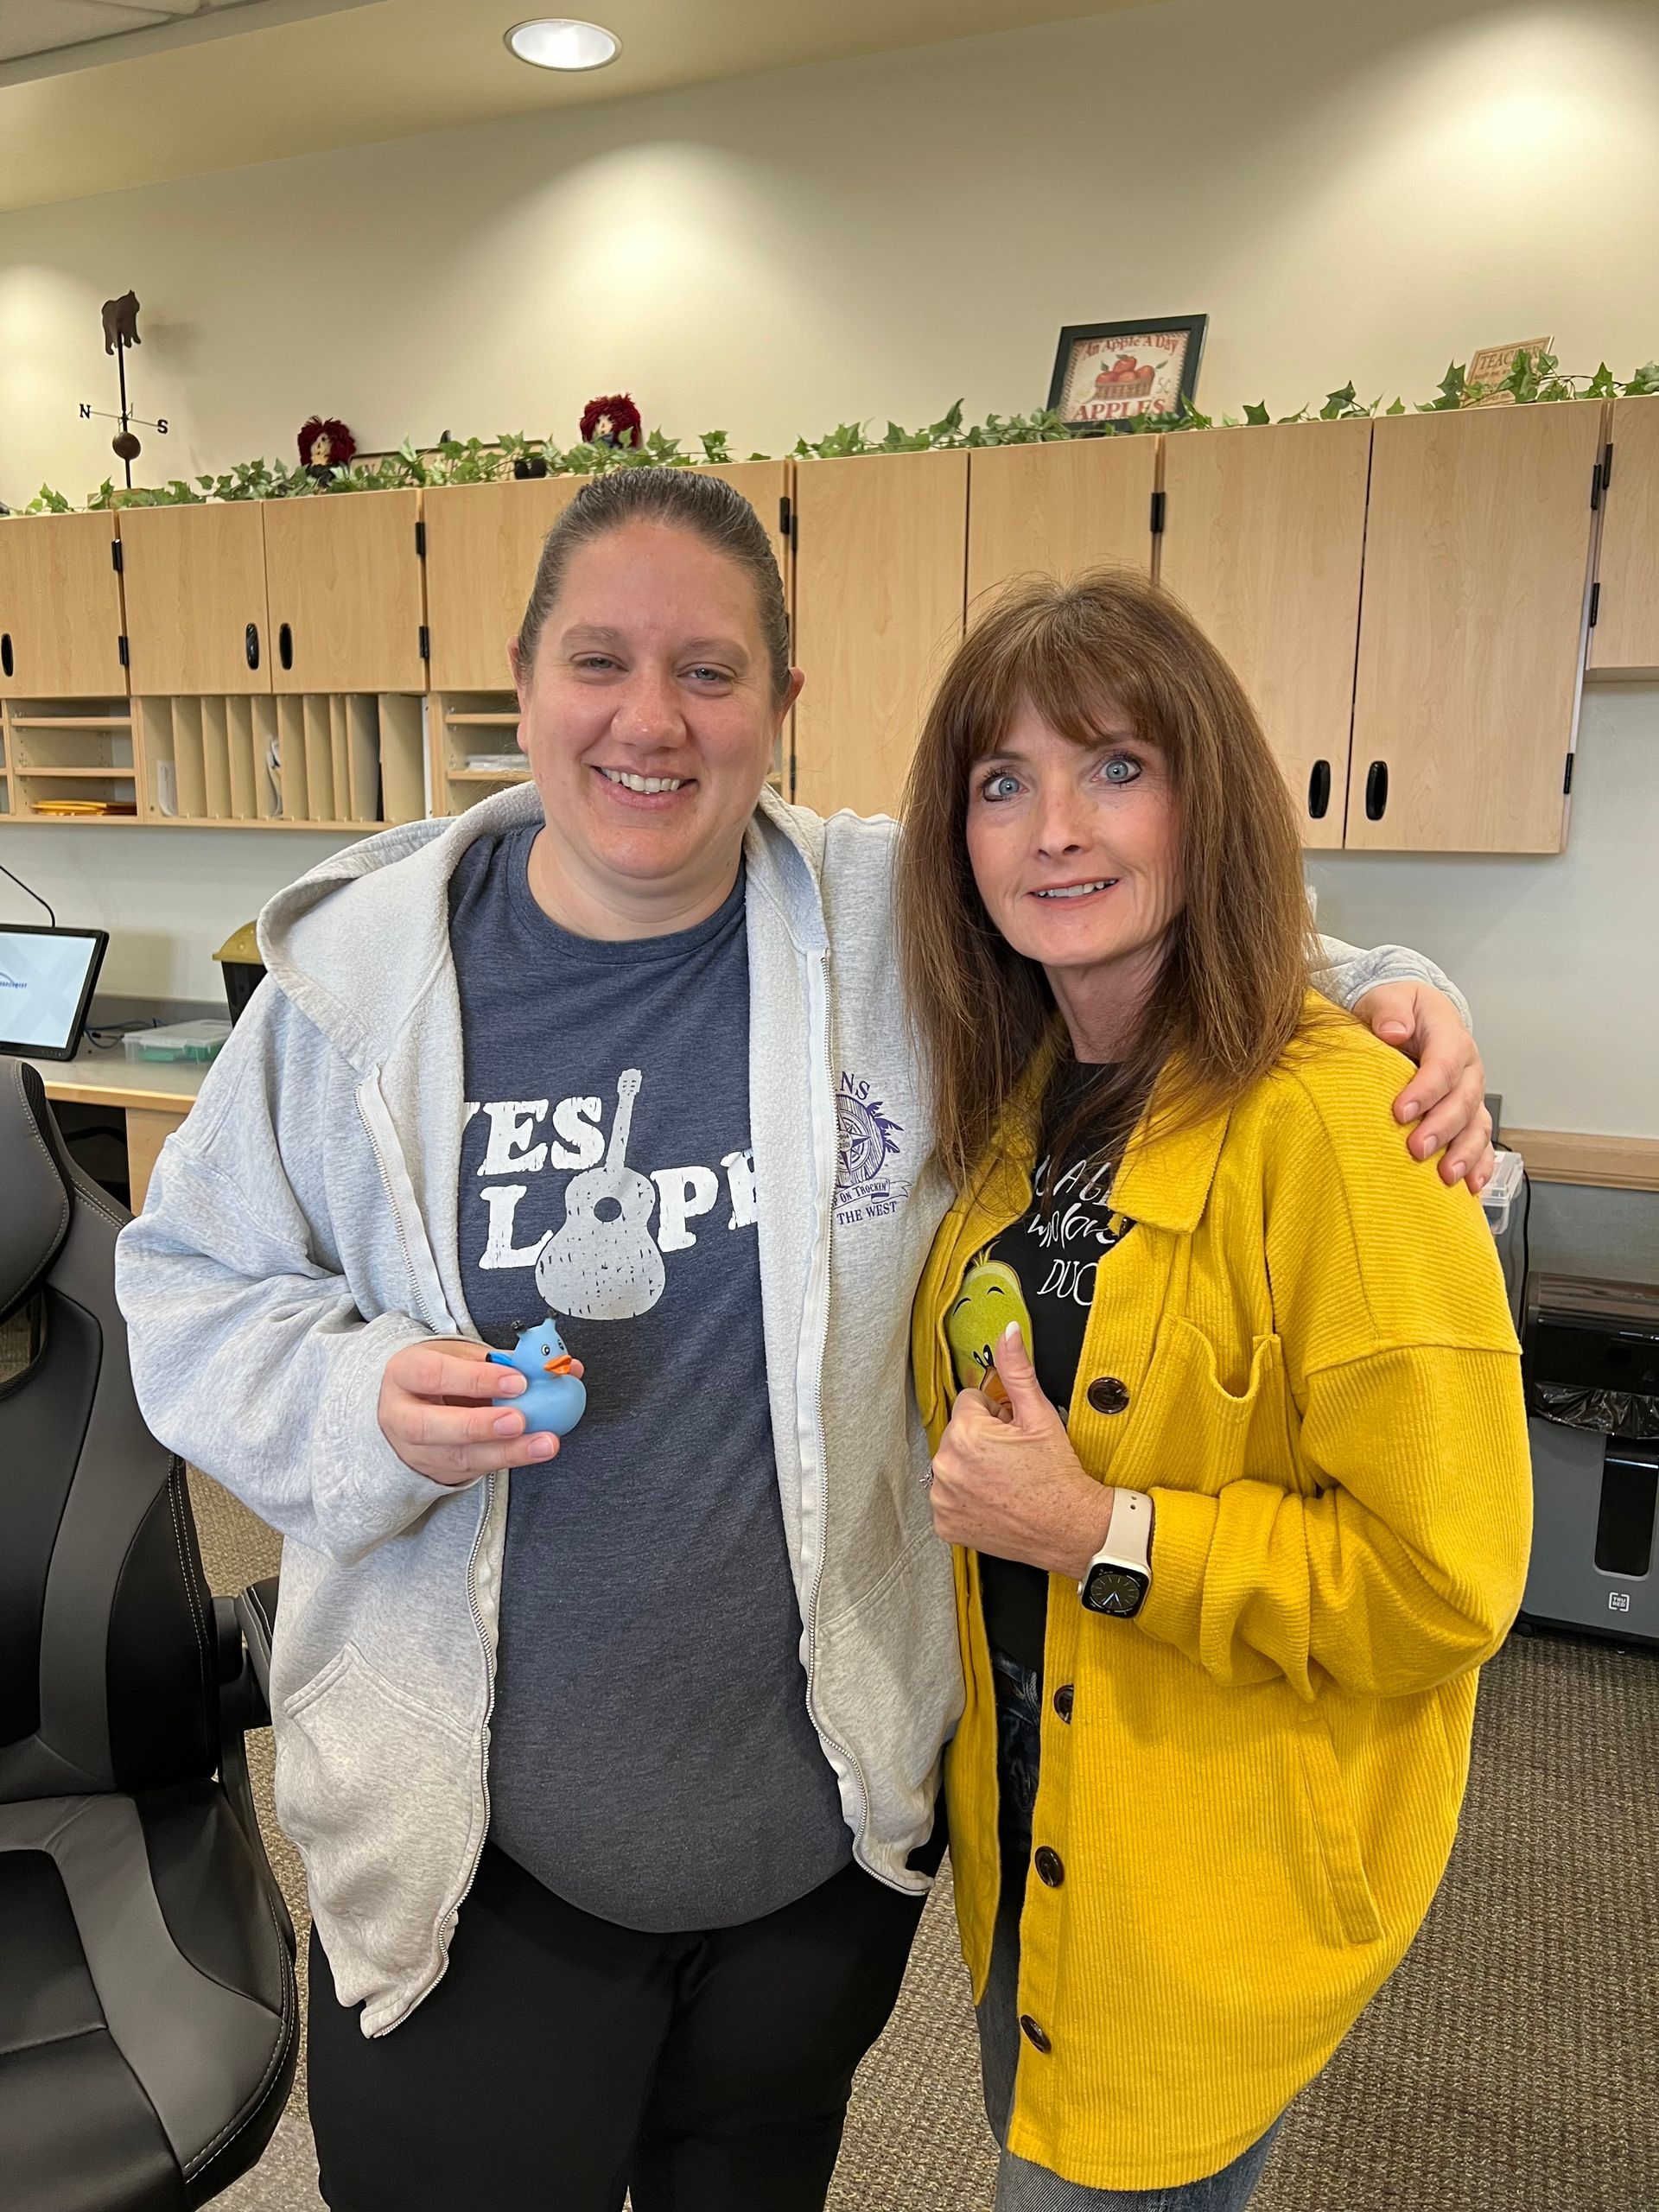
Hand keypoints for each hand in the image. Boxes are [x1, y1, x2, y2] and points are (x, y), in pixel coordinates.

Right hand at [377, 1338, 583, 1487]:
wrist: (412, 1404)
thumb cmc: (443, 1374)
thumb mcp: (463, 1356)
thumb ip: (507, 1360)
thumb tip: (562, 1365)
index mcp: (404, 1373)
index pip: (434, 1375)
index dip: (475, 1379)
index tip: (518, 1381)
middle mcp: (400, 1414)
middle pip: (430, 1426)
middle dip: (479, 1425)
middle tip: (520, 1420)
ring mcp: (414, 1449)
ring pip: (457, 1457)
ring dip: (506, 1452)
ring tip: (544, 1443)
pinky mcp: (435, 1471)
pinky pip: (473, 1470)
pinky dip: (507, 1460)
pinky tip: (533, 1451)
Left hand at [929, 1325, 1114, 1578]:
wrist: (1071, 1528)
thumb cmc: (1058, 1475)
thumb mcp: (1040, 1415)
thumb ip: (1017, 1370)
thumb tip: (1008, 1332)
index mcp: (965, 1433)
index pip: (969, 1403)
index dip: (996, 1416)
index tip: (1014, 1435)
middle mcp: (945, 1466)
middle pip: (958, 1433)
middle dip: (982, 1440)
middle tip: (1013, 1458)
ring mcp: (942, 1499)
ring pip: (952, 1464)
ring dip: (971, 1468)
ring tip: (1005, 1480)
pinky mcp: (945, 1524)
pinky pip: (949, 1498)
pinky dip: (966, 1498)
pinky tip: (993, 1500)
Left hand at [1352, 980, 1495, 1192]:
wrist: (1409, 1015)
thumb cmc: (1397, 1008)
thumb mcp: (1389, 996)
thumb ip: (1389, 1009)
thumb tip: (1393, 1031)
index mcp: (1449, 1036)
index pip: (1443, 1064)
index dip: (1425, 1090)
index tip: (1400, 1112)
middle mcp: (1467, 1068)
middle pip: (1463, 1100)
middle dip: (1442, 1127)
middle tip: (1417, 1149)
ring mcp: (1470, 1094)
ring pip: (1476, 1125)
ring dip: (1465, 1153)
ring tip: (1447, 1177)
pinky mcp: (1467, 1114)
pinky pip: (1481, 1142)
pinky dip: (1480, 1165)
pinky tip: (1471, 1187)